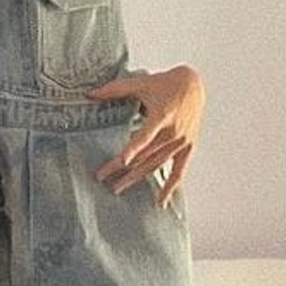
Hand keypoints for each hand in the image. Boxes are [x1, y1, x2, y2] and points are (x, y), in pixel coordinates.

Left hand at [87, 64, 205, 209]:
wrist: (194, 85)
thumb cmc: (167, 84)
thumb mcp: (141, 83)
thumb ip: (115, 89)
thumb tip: (91, 94)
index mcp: (162, 115)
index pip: (146, 135)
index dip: (133, 148)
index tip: (122, 161)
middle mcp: (173, 131)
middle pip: (144, 154)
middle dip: (122, 168)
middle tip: (103, 177)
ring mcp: (181, 142)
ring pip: (156, 165)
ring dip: (137, 178)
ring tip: (117, 188)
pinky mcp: (187, 147)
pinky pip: (179, 171)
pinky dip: (170, 187)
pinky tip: (161, 202)